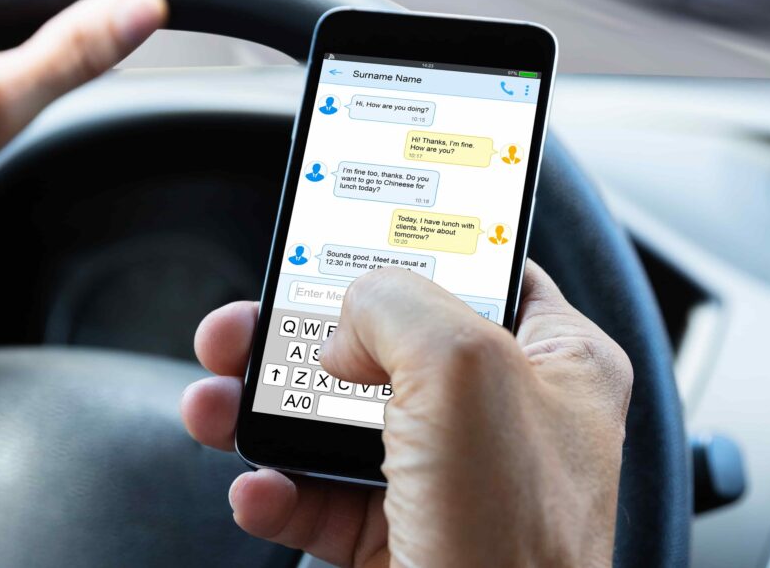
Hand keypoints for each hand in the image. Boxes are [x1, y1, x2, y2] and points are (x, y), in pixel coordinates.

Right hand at [181, 261, 632, 567]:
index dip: (413, 245)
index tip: (351, 231)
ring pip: (339, 418)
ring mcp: (449, 477)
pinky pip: (324, 496)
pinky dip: (279, 491)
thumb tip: (344, 322)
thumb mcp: (461, 370)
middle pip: (385, 342)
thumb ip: (396, 303)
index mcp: (555, 361)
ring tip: (214, 401)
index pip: (481, 270)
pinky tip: (258, 490)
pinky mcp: (401, 533)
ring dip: (266, 409)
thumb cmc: (512, 537)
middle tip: (248, 324)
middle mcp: (503, 415)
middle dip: (303, 333)